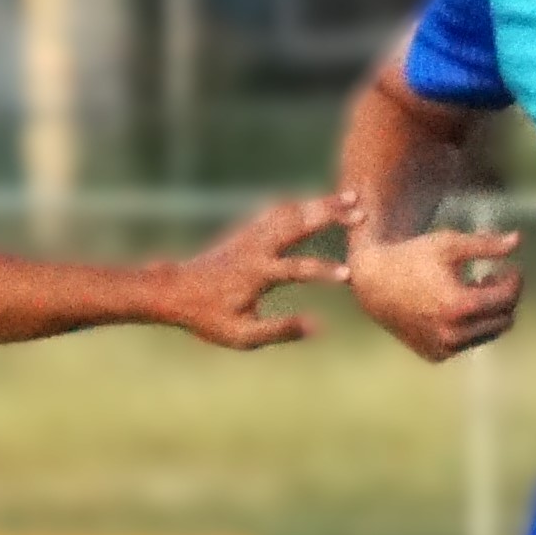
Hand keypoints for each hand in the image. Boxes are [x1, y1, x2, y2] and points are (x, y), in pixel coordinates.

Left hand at [145, 192, 357, 350]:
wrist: (174, 290)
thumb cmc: (208, 317)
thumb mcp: (242, 336)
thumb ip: (280, 330)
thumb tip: (318, 326)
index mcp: (256, 274)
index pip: (297, 269)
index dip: (325, 271)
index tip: (350, 275)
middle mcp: (255, 248)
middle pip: (297, 224)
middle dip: (329, 215)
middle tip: (361, 212)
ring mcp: (251, 235)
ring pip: (290, 211)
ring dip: (320, 204)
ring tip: (351, 198)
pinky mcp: (247, 230)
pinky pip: (278, 210)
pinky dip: (302, 204)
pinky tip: (320, 203)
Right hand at [349, 216, 524, 362]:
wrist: (373, 284)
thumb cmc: (413, 258)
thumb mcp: (450, 244)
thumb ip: (486, 244)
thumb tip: (518, 239)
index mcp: (459, 306)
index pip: (508, 297)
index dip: (515, 279)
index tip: (511, 268)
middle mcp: (453, 334)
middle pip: (504, 319)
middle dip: (504, 297)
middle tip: (491, 277)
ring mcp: (444, 349)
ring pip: (488, 333)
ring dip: (488, 313)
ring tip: (472, 289)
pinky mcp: (435, 355)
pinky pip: (467, 342)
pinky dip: (469, 325)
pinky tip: (454, 306)